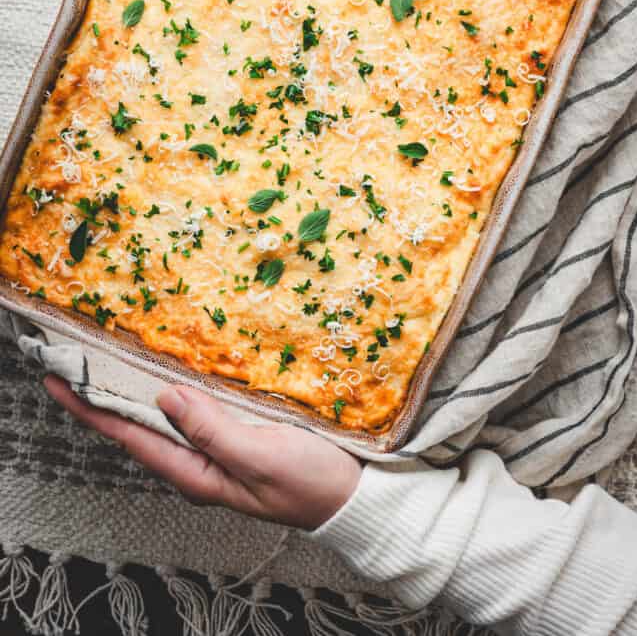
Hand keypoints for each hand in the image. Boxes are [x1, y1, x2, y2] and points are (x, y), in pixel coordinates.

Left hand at [44, 375, 360, 530]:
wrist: (357, 496)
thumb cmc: (311, 481)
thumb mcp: (260, 456)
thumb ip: (211, 430)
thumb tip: (163, 398)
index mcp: (197, 473)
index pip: (131, 438)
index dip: (92, 409)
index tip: (60, 380)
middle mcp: (199, 463)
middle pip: (139, 428)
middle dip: (103, 397)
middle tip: (74, 362)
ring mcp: (218, 450)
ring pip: (163, 417)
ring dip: (133, 390)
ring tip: (106, 361)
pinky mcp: (238, 434)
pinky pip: (193, 409)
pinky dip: (171, 387)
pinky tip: (167, 370)